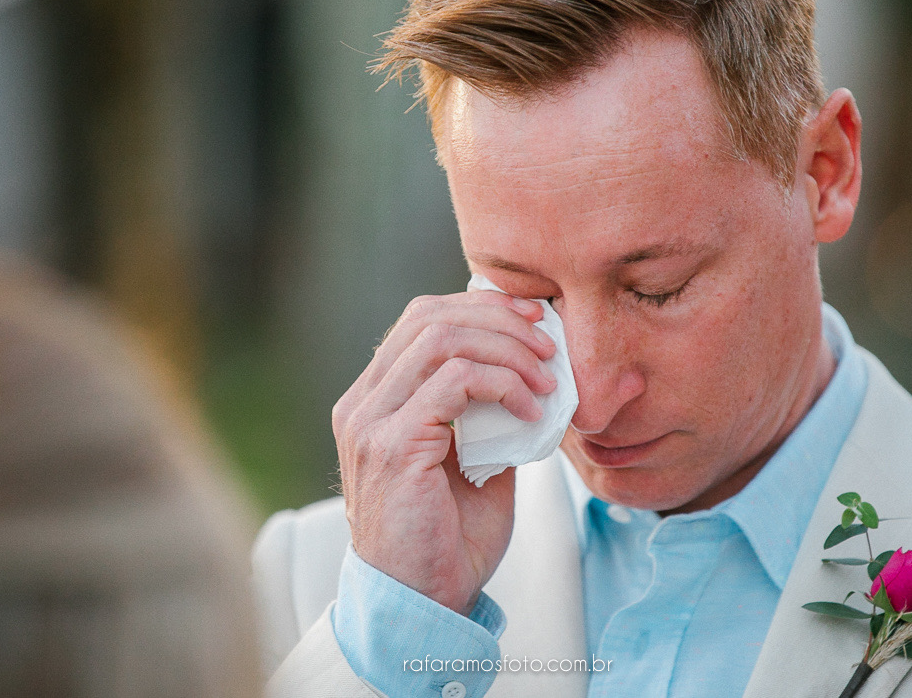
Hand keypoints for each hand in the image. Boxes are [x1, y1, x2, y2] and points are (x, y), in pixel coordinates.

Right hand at [333, 290, 557, 615]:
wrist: (421, 605)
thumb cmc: (448, 538)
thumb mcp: (473, 459)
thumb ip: (487, 412)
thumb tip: (535, 370)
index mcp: (375, 400)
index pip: (422, 319)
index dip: (481, 307)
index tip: (534, 319)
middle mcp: (362, 404)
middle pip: (430, 317)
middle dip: (500, 320)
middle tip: (549, 345)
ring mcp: (371, 423)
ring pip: (442, 341)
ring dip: (509, 352)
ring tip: (548, 382)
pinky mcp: (393, 446)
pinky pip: (454, 383)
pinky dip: (504, 386)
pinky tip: (533, 413)